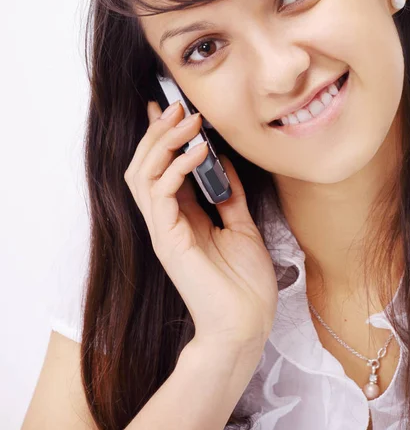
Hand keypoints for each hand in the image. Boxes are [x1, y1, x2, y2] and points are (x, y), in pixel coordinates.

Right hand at [124, 101, 278, 348]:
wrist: (248, 323)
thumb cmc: (245, 282)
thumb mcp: (241, 225)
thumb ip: (229, 196)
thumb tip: (224, 164)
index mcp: (183, 216)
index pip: (162, 168)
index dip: (162, 138)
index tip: (168, 109)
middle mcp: (167, 220)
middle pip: (144, 166)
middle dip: (156, 132)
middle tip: (174, 105)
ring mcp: (164, 229)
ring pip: (142, 174)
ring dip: (162, 142)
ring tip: (186, 120)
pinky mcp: (168, 240)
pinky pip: (160, 194)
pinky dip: (176, 167)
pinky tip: (196, 151)